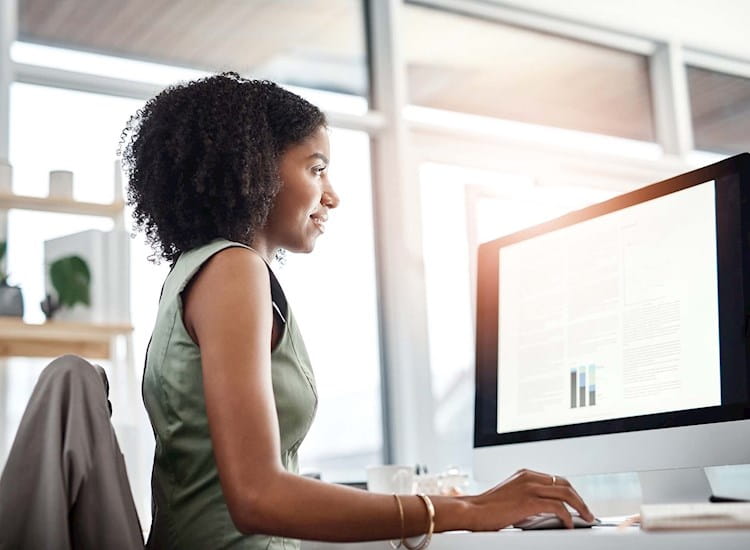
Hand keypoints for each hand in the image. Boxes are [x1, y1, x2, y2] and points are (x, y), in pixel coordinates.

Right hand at [465, 469, 593, 529]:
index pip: (556, 479)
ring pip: (566, 493)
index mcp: (525, 474)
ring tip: (586, 518)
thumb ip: (528, 498)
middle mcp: (529, 477)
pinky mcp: (529, 501)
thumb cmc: (488, 509)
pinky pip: (557, 507)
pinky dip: (567, 516)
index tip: (578, 503)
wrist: (472, 511)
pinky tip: (568, 524)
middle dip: (579, 499)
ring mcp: (529, 487)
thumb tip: (548, 511)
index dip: (571, 492)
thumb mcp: (511, 496)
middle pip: (565, 484)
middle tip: (587, 513)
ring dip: (580, 507)